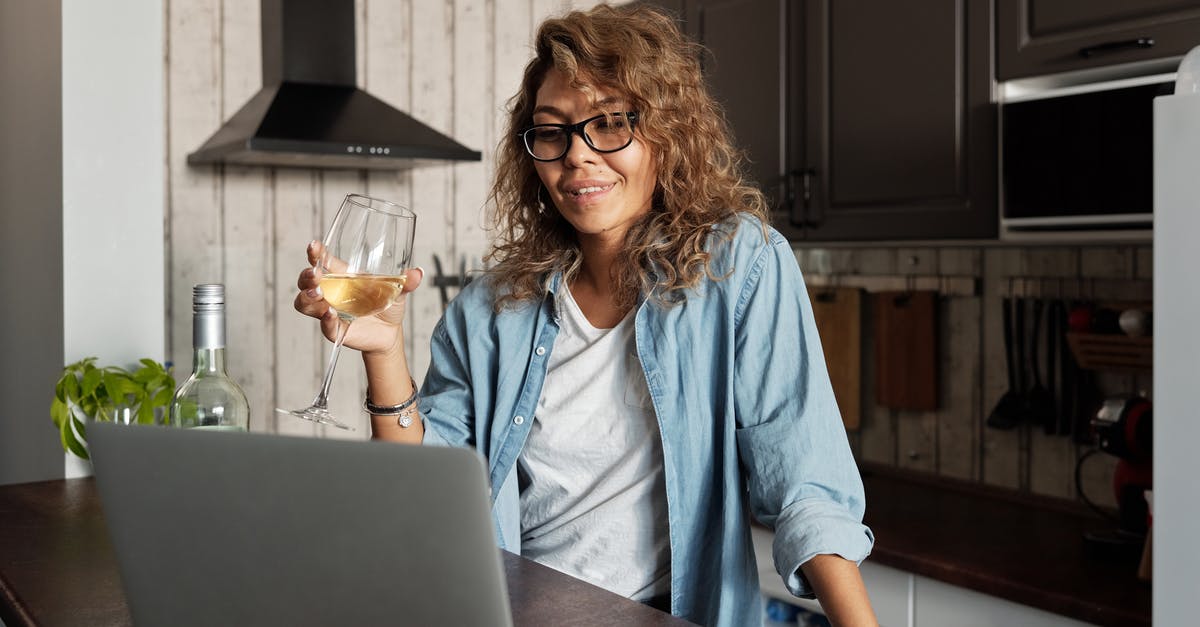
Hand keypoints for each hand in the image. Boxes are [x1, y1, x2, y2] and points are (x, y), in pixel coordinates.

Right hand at [293, 240, 423, 357]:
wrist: (391, 332)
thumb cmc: (388, 304)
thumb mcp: (399, 290)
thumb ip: (406, 281)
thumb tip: (418, 272)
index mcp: (342, 275)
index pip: (322, 260)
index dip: (315, 253)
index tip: (314, 245)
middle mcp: (331, 291)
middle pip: (306, 280)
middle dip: (307, 275)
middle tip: (315, 274)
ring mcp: (329, 310)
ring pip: (304, 302)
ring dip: (308, 297)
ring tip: (319, 293)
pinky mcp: (334, 329)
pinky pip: (323, 325)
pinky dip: (325, 319)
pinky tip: (331, 314)